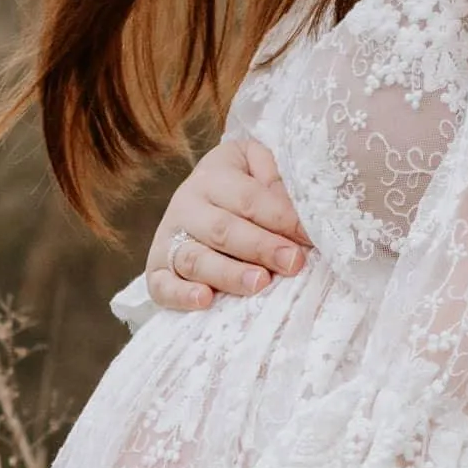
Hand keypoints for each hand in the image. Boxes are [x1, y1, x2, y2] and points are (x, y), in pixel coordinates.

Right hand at [146, 138, 310, 314]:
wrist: (200, 201)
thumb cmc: (242, 187)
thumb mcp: (258, 167)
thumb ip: (276, 180)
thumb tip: (300, 209)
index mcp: (213, 177)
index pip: (249, 199)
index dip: (282, 218)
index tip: (311, 237)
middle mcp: (186, 206)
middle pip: (224, 229)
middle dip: (261, 247)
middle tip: (293, 262)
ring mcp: (168, 240)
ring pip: (195, 259)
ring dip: (228, 273)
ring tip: (259, 283)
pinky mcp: (156, 271)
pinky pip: (162, 286)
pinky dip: (181, 295)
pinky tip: (205, 300)